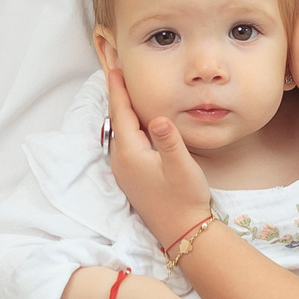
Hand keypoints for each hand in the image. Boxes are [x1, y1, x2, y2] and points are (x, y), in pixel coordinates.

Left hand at [104, 66, 213, 241]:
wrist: (182, 231)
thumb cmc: (185, 198)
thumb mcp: (182, 167)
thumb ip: (169, 140)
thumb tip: (157, 117)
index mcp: (130, 153)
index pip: (120, 112)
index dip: (118, 88)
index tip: (114, 66)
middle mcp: (121, 160)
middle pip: (115, 119)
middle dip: (115, 94)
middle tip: (115, 69)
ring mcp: (123, 170)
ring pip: (118, 131)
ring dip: (120, 109)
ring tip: (123, 88)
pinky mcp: (130, 176)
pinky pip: (123, 142)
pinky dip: (125, 124)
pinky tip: (134, 121)